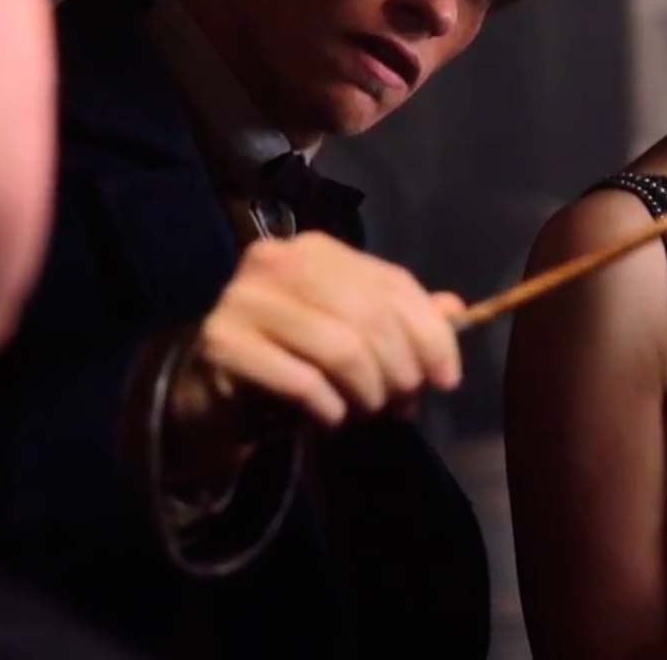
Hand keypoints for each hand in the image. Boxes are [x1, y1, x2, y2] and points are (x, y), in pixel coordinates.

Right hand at [168, 232, 464, 443]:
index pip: (393, 284)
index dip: (431, 333)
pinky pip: (300, 380)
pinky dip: (328, 408)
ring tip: (367, 412)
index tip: (447, 379)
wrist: (208, 392)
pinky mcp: (222, 344)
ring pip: (340, 348)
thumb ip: (400, 320)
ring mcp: (244, 299)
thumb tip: (457, 310)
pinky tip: (330, 418)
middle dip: (400, 369)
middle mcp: (277, 261)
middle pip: (370, 315)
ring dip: (367, 392)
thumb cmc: (290, 359)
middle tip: (401, 404)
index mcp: (316, 249)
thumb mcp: (350, 335)